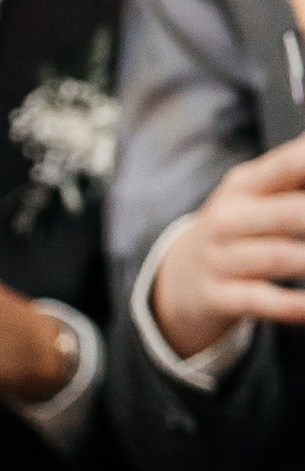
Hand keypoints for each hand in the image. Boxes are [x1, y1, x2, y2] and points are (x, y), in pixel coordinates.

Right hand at [150, 133, 304, 354]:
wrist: (179, 280)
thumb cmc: (235, 232)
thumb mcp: (254, 197)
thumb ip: (292, 175)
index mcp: (243, 186)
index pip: (289, 164)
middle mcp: (228, 218)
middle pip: (289, 213)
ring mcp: (220, 259)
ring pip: (279, 258)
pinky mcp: (217, 297)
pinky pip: (261, 301)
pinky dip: (292, 305)